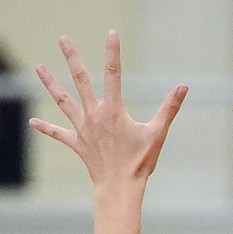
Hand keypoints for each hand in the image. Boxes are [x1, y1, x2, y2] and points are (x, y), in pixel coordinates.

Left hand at [30, 31, 186, 184]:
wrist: (120, 186)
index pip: (114, 74)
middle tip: (62, 39)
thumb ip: (169, 108)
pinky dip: (46, 128)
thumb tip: (183, 87)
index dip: (113, 52)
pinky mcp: (78, 143)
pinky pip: (59, 134)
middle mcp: (94, 114)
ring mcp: (83, 128)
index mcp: (114, 110)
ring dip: (50, 83)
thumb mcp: (158, 133)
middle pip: (80, 79)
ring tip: (38, 68)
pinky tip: (32, 122)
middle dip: (72, 57)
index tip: (111, 33)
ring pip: (63, 101)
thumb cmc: (141, 162)